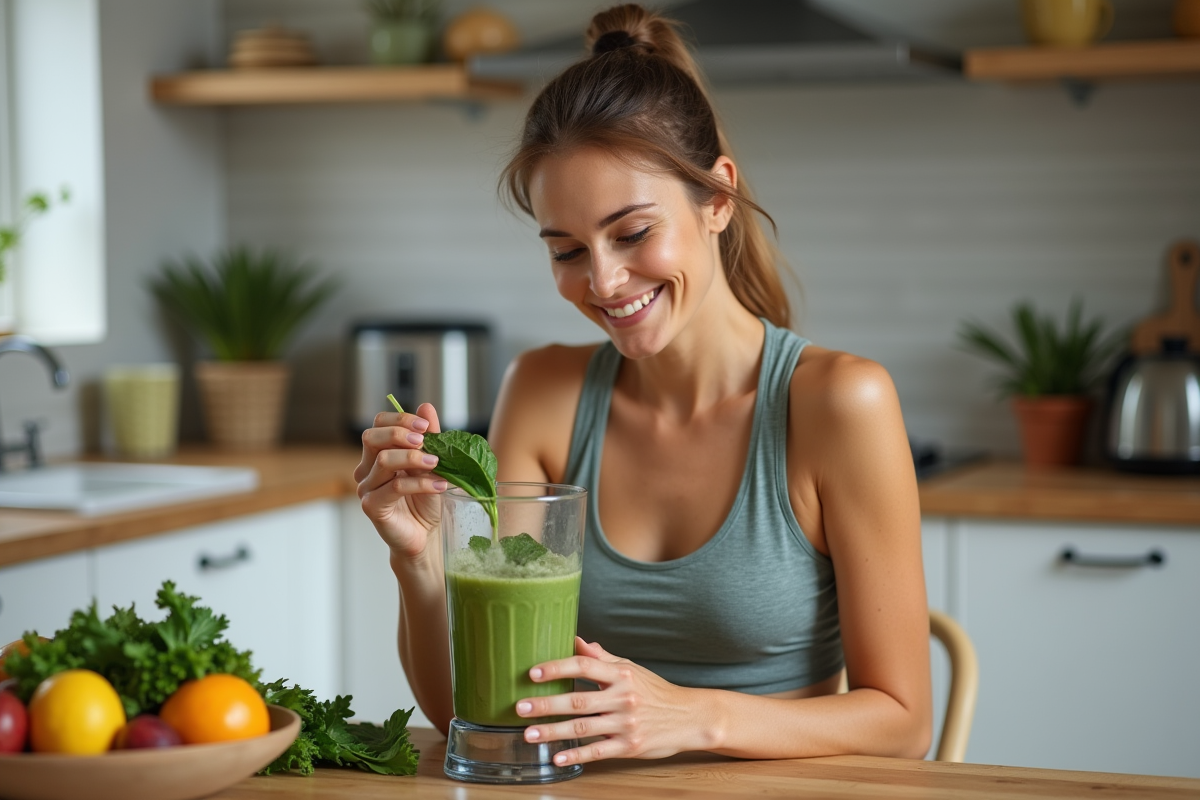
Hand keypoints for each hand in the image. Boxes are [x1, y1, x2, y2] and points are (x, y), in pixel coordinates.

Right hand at [354, 402, 447, 559]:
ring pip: (384, 461)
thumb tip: (427, 407)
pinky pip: (395, 487)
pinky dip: (421, 483)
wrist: (425, 534)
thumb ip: (428, 438)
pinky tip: (440, 485)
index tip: (425, 425)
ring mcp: (366, 488)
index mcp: (377, 455)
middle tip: (425, 440)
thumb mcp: (432, 464)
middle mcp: (366, 469)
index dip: (399, 419)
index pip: (378, 425)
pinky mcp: (372, 507)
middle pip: (372, 438)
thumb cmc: (425, 501)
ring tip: (437, 464)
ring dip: (414, 458)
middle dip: (400, 433)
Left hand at [516, 638, 706, 764]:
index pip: (584, 666)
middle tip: (520, 706)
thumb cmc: (656, 692)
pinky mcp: (628, 746)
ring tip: (529, 734)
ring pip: (583, 728)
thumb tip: (577, 640)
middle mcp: (623, 698)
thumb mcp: (631, 669)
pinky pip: (597, 751)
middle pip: (578, 700)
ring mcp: (625, 724)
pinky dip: (575, 754)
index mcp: (621, 675)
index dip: (557, 668)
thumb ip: (603, 658)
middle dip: (546, 704)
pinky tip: (556, 757)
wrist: (689, 718)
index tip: (534, 672)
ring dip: (553, 731)